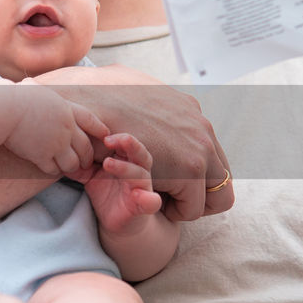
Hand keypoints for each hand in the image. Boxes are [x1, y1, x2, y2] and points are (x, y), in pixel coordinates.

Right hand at [3, 80, 107, 174]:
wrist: (5, 109)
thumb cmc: (15, 97)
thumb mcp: (35, 90)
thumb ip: (41, 93)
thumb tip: (29, 82)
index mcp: (66, 110)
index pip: (90, 120)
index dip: (100, 129)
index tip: (106, 135)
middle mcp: (66, 128)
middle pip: (85, 148)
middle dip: (87, 158)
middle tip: (85, 163)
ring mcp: (55, 143)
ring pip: (72, 163)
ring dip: (71, 167)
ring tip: (67, 168)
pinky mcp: (42, 156)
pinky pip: (54, 170)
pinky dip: (54, 171)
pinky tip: (49, 168)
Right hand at [37, 65, 232, 220]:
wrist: (79, 114)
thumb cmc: (95, 107)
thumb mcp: (127, 95)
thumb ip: (145, 105)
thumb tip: (139, 92)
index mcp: (189, 109)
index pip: (210, 150)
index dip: (195, 175)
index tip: (168, 181)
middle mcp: (201, 125)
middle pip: (223, 175)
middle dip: (201, 192)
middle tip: (171, 198)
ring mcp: (199, 144)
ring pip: (217, 194)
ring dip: (191, 203)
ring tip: (160, 201)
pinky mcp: (189, 167)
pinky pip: (195, 205)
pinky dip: (179, 211)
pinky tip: (151, 201)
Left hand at [69, 133, 161, 235]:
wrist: (118, 222)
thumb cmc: (107, 194)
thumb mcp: (91, 178)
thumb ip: (80, 166)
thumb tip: (59, 155)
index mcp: (126, 161)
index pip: (125, 144)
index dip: (116, 137)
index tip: (101, 134)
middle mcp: (137, 171)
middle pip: (139, 153)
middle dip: (128, 144)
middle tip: (109, 140)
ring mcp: (142, 188)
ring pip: (141, 174)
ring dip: (126, 167)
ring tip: (108, 163)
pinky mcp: (144, 207)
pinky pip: (151, 202)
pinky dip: (149, 199)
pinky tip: (141, 197)